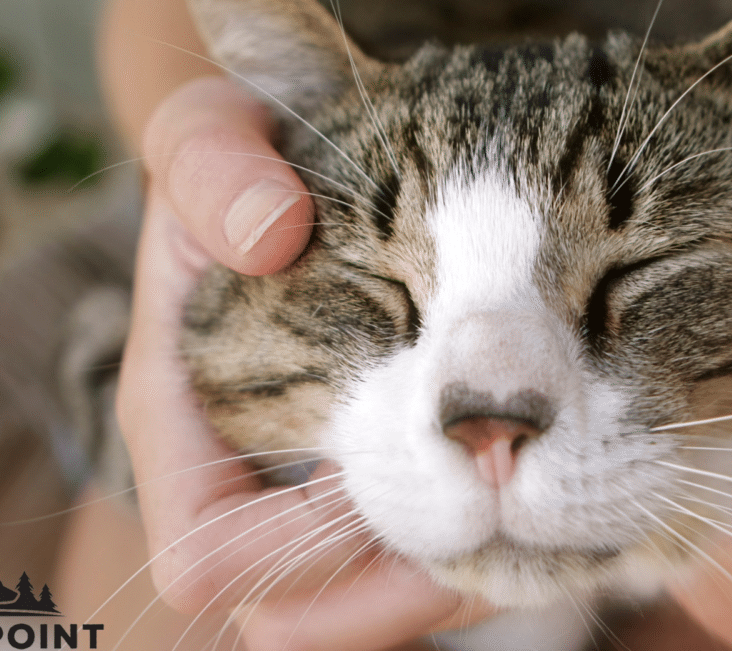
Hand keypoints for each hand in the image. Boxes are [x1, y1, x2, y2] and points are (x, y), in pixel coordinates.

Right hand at [117, 76, 489, 649]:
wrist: (292, 185)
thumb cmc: (245, 164)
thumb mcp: (210, 131)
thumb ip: (211, 164)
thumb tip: (269, 232)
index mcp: (180, 425)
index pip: (210, 555)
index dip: (298, 547)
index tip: (394, 469)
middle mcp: (241, 488)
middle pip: (302, 622)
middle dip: (403, 589)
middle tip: (502, 507)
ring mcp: (309, 508)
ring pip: (380, 614)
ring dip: (467, 579)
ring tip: (543, 494)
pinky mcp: (376, 504)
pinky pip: (429, 578)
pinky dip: (496, 554)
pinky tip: (551, 480)